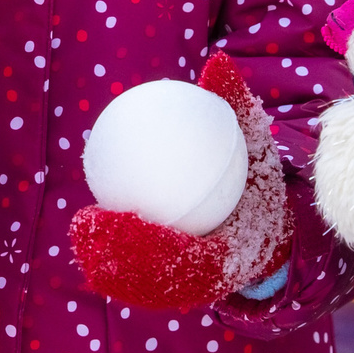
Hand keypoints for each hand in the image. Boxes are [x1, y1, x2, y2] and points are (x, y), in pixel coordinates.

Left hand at [71, 54, 291, 311]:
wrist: (273, 231)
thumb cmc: (259, 178)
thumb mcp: (256, 142)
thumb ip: (237, 106)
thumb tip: (216, 62)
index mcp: (235, 255)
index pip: (189, 260)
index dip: (150, 247)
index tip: (118, 216)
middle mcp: (212, 281)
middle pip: (158, 281)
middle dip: (119, 261)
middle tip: (88, 222)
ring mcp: (194, 291)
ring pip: (145, 286)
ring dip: (109, 266)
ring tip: (81, 229)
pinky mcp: (178, 291)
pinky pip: (142, 278)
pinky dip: (116, 262)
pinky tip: (89, 232)